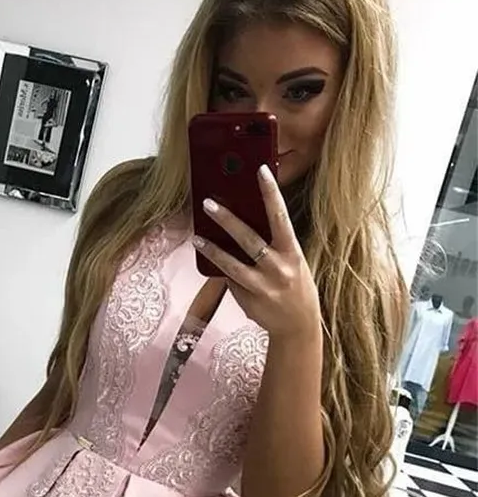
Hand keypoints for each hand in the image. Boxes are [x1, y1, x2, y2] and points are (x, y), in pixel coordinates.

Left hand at [192, 165, 322, 341]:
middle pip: (249, 239)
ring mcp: (262, 287)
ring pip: (231, 265)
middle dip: (227, 220)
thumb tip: (243, 223)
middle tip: (208, 203)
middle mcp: (278, 269)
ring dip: (212, 250)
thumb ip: (272, 244)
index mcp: (292, 252)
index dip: (270, 193)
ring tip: (197, 237)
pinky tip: (210, 258)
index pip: (280, 217)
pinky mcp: (248, 301)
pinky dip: (220, 270)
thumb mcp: (292, 261)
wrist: (298, 326)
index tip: (260, 171)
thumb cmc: (294, 286)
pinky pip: (230, 281)